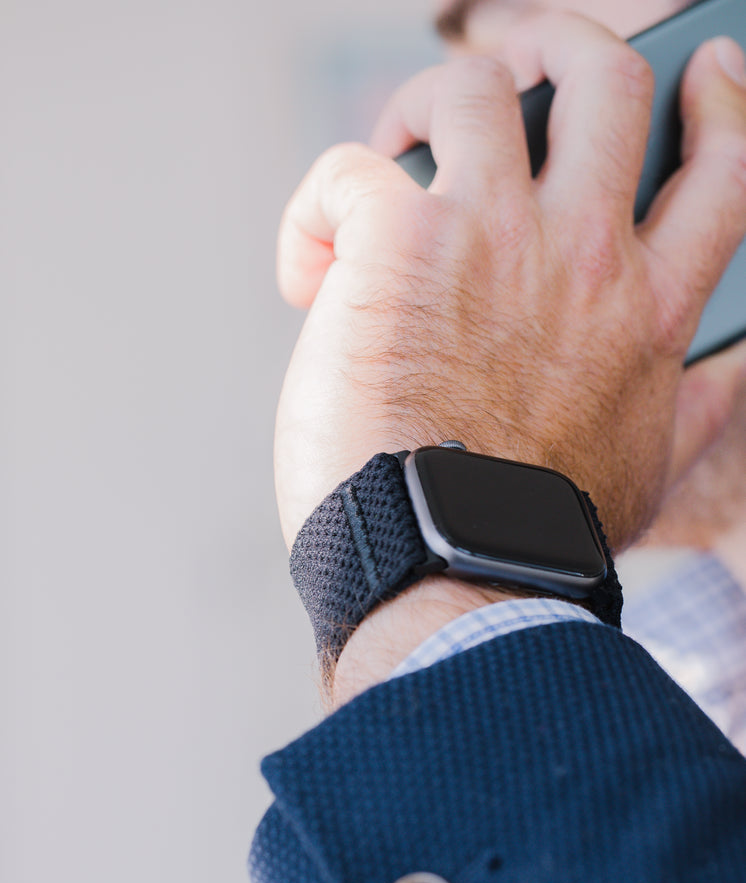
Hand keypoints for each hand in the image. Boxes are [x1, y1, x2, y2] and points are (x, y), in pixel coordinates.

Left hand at [275, 12, 745, 557]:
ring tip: (397, 145)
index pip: (721, 169)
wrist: (451, 570)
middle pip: (603, 79)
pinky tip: (310, 266)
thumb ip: (694, 409)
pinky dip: (320, 203)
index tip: (705, 69)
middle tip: (517, 52)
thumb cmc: (534, 531)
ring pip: (476, 85)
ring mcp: (492, 236)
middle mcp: (583, 252)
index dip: (720, 100)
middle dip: (560, 38)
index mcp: (645, 305)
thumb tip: (731, 374)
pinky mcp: (400, 245)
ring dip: (428, 98)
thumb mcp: (647, 467)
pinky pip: (351, 167)